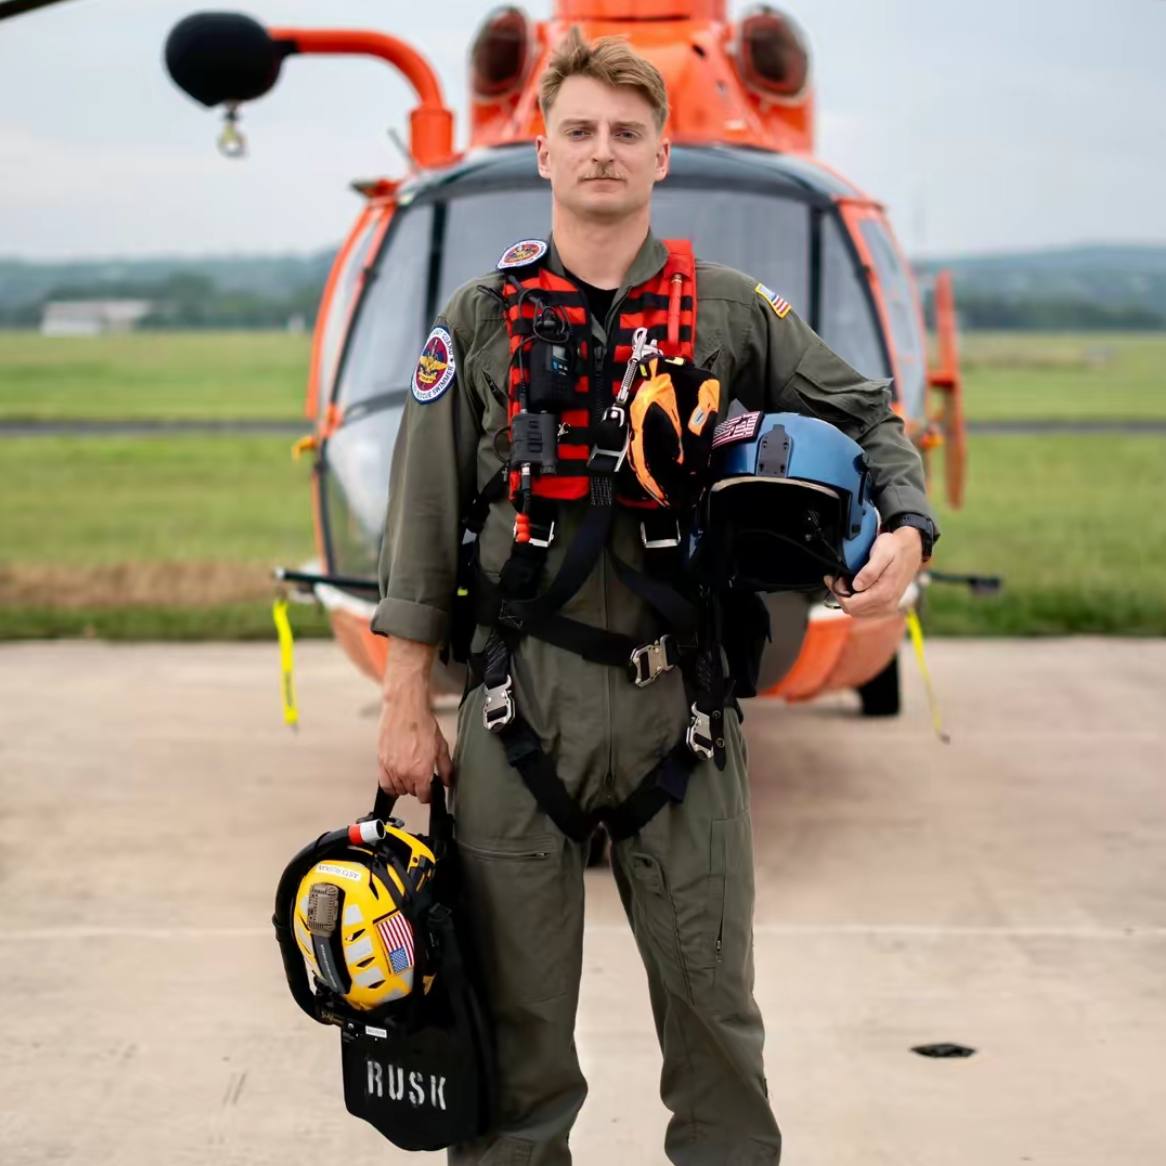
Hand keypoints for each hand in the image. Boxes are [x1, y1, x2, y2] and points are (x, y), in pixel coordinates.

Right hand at [376, 639, 453, 804]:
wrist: (405, 709)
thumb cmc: (422, 723)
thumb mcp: (441, 746)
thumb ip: (446, 767)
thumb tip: (448, 780)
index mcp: (421, 771)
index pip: (423, 796)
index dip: (428, 795)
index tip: (429, 791)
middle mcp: (404, 772)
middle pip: (410, 792)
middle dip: (417, 787)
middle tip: (421, 778)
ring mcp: (391, 768)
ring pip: (397, 789)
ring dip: (404, 786)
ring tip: (410, 776)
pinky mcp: (381, 762)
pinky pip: (383, 783)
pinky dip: (390, 785)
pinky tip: (395, 779)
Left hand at [824, 526, 922, 618]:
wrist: (912, 549)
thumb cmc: (896, 548)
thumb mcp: (881, 552)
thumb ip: (869, 571)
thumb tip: (856, 586)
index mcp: (884, 594)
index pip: (851, 605)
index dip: (838, 593)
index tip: (833, 579)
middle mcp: (887, 604)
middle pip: (853, 610)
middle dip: (841, 596)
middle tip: (838, 579)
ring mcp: (888, 606)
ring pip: (858, 612)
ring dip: (848, 599)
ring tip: (845, 582)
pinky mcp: (888, 605)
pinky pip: (866, 610)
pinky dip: (857, 600)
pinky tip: (855, 587)